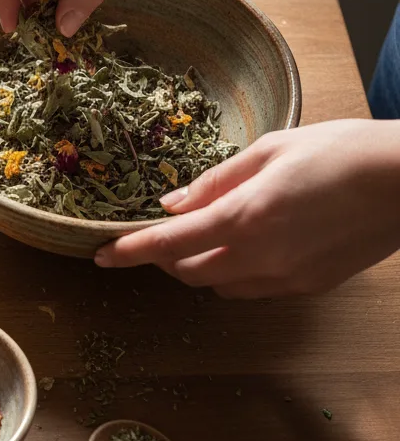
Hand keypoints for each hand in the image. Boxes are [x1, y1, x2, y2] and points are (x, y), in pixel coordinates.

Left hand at [94, 120, 399, 297]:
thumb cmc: (340, 151)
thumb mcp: (269, 149)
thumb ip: (214, 181)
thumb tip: (172, 204)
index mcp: (244, 217)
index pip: (167, 244)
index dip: (128, 252)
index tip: (101, 257)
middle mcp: (261, 257)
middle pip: (188, 272)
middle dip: (165, 255)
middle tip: (162, 230)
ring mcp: (288, 278)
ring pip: (219, 286)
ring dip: (199, 265)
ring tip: (208, 233)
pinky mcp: (310, 287)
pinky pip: (254, 290)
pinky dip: (235, 273)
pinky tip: (248, 244)